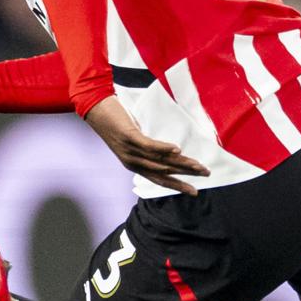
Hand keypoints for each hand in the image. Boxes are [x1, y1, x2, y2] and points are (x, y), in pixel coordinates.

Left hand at [82, 97, 208, 195]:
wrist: (95, 109)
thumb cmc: (115, 122)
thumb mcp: (131, 139)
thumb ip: (147, 147)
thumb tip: (169, 149)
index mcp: (134, 165)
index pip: (159, 179)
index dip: (177, 185)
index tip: (194, 191)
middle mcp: (132, 162)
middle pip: (164, 172)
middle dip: (186, 175)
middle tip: (205, 174)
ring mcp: (130, 150)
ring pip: (160, 161)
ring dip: (181, 163)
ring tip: (198, 165)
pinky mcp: (129, 137)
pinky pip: (149, 146)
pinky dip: (164, 148)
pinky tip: (177, 149)